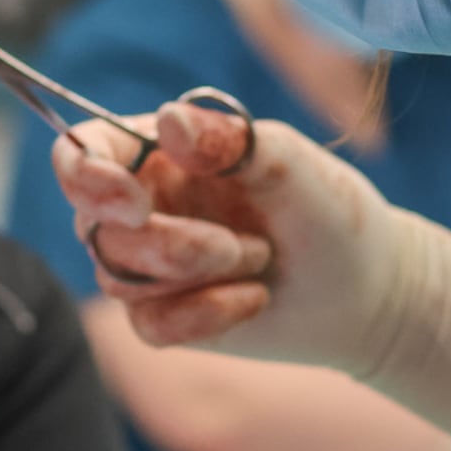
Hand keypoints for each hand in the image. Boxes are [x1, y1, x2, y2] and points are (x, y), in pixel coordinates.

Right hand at [53, 103, 450, 438]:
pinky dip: (204, 317)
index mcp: (160, 152)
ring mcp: (149, 264)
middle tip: (245, 245)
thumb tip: (170, 123)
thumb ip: (232, 140)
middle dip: (171, 245)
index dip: (86, 175)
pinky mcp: (163, 317)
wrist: (367, 292)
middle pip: (95, 226)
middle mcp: (143, 203)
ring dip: (197, 275)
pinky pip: (148, 327)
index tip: (135, 201)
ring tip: (260, 260)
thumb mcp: (293, 164)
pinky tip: (253, 300)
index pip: (83, 150)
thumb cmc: (330, 214)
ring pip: (117, 278)